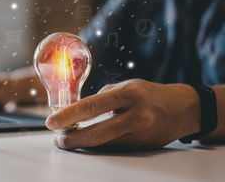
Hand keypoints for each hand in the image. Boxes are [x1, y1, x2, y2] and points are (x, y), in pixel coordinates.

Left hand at [45, 79, 200, 149]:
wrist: (183, 109)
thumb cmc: (149, 93)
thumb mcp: (127, 86)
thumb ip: (103, 97)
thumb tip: (78, 109)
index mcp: (129, 94)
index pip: (92, 105)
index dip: (68, 115)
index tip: (52, 122)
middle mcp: (136, 116)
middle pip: (97, 134)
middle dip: (72, 139)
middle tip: (58, 138)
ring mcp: (140, 134)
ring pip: (104, 144)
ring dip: (83, 143)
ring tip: (69, 139)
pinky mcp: (141, 147)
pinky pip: (113, 148)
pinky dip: (97, 145)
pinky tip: (88, 141)